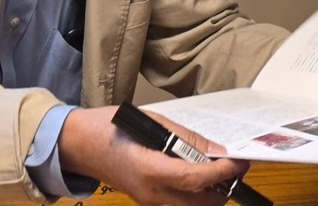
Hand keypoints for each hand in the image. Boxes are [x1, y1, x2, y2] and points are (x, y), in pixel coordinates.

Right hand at [58, 105, 246, 204]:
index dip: (221, 172)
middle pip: (200, 203)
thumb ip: (182, 137)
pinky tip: (198, 174)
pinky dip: (195, 193)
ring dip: (211, 193)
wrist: (78, 144)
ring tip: (219, 169)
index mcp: (148, 169)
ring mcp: (149, 201)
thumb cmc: (108, 126)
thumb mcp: (147, 120)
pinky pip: (180, 204)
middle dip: (224, 187)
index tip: (239, 160)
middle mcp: (151, 193)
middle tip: (235, 165)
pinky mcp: (148, 201)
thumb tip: (213, 149)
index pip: (194, 179)